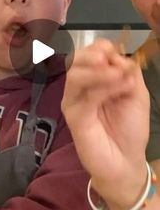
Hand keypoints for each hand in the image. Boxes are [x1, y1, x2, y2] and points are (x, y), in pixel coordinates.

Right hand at [62, 39, 149, 207]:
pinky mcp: (73, 116)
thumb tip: (118, 56)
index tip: (116, 54)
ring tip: (118, 75)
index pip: (89, 53)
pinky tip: (119, 88)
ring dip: (98, 71)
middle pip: (76, 60)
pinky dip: (102, 88)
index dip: (101, 48)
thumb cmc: (130, 128)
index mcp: (95, 78)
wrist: (125, 161)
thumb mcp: (137, 94)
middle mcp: (81, 86)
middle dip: (93, 55)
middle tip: (110, 60)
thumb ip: (129, 72)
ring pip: (75, 75)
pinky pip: (83, 97)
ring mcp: (74, 101)